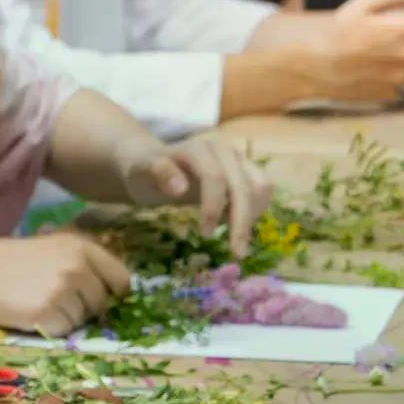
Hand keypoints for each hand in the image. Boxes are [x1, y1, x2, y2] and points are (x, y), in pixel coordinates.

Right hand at [0, 232, 129, 339]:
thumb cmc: (9, 260)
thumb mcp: (49, 245)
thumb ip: (79, 260)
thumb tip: (109, 284)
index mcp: (82, 247)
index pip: (121, 277)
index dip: (114, 291)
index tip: (106, 297)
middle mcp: (78, 268)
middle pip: (101, 302)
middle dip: (85, 306)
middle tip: (58, 300)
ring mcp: (64, 291)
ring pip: (83, 318)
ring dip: (66, 317)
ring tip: (40, 302)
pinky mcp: (49, 314)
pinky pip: (65, 330)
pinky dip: (52, 327)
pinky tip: (33, 313)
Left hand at [117, 135, 271, 255]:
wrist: (151, 163)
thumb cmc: (144, 171)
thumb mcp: (141, 173)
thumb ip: (160, 173)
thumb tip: (180, 188)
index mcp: (197, 149)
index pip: (215, 177)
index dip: (213, 207)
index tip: (205, 235)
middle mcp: (223, 151)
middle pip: (244, 185)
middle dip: (242, 221)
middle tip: (236, 254)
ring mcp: (236, 160)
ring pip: (261, 186)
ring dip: (253, 216)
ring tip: (236, 241)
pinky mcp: (244, 171)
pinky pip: (262, 190)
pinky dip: (256, 210)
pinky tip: (235, 226)